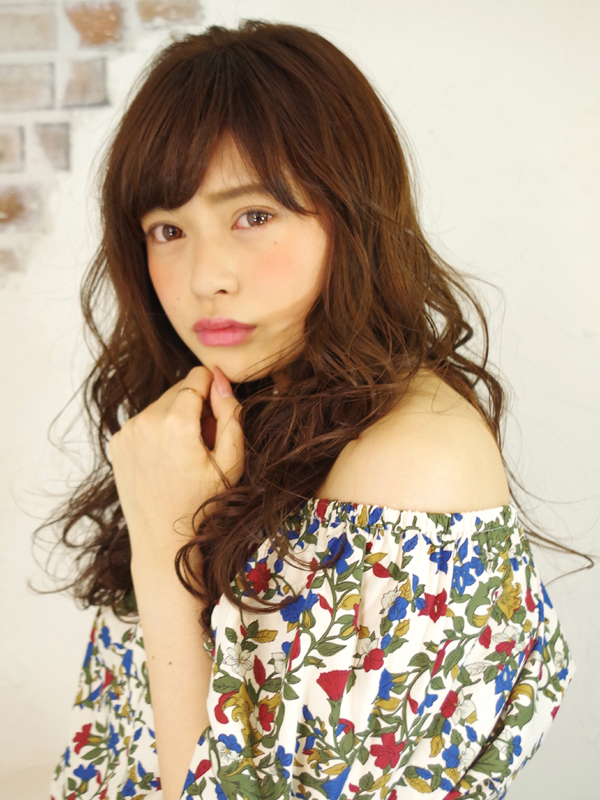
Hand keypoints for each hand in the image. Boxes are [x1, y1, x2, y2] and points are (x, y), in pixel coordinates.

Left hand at [108, 365, 243, 569]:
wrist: (162, 540)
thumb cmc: (204, 504)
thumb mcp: (231, 461)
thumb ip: (231, 415)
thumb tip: (220, 380)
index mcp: (175, 422)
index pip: (197, 377)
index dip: (213, 392)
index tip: (218, 417)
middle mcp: (145, 420)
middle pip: (179, 389)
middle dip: (195, 407)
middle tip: (202, 444)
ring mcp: (127, 431)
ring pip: (161, 405)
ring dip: (176, 418)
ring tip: (183, 455)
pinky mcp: (117, 442)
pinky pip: (145, 421)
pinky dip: (157, 432)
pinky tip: (165, 460)